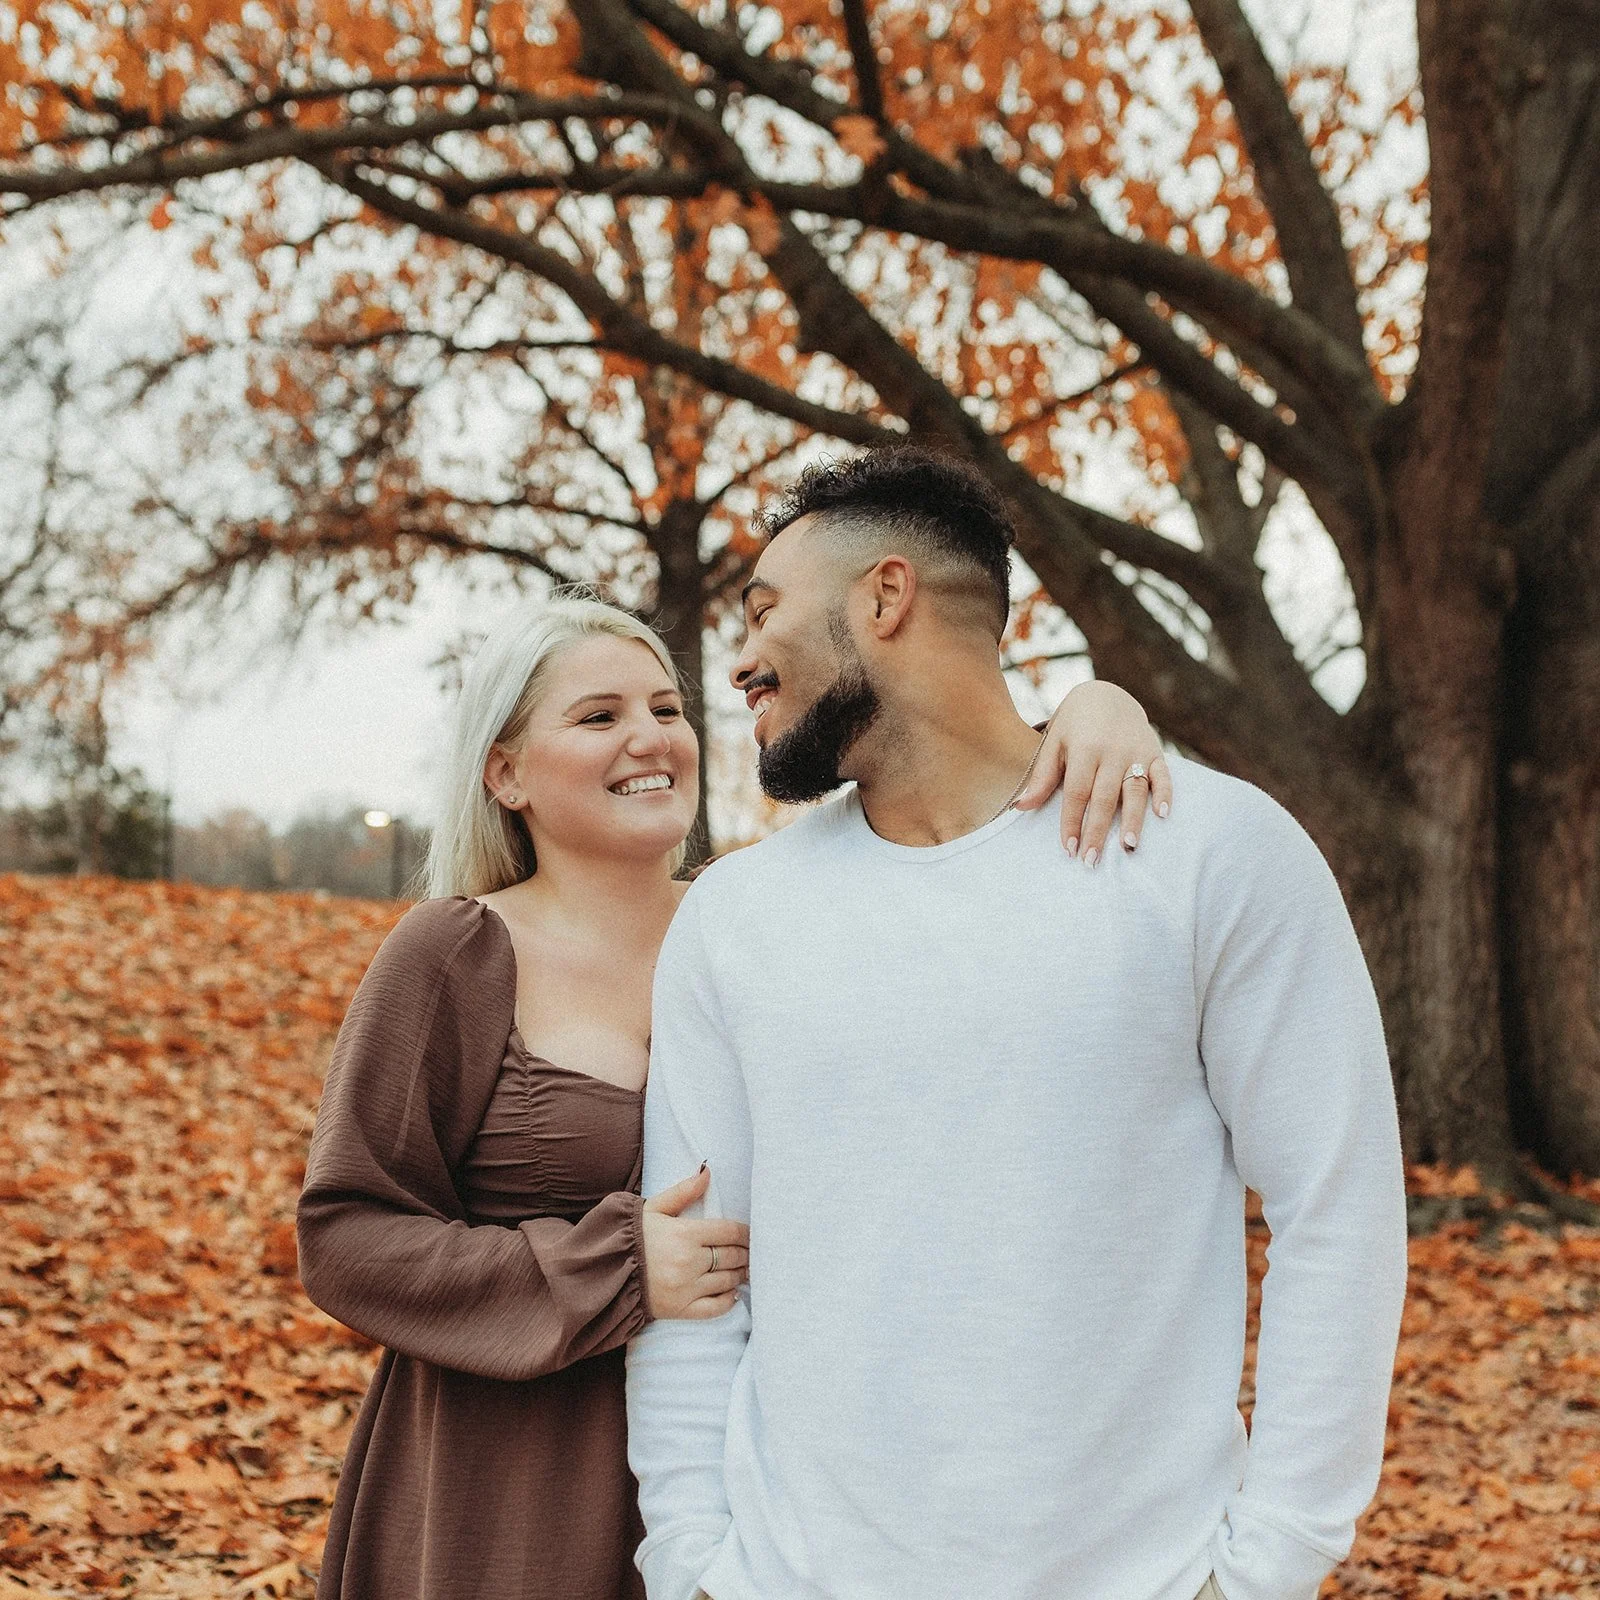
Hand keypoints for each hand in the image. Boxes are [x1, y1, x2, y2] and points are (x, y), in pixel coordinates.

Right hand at [642, 1164, 749, 1319]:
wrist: (605, 1272)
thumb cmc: (633, 1236)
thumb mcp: (654, 1208)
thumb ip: (683, 1191)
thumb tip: (707, 1172)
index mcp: (684, 1234)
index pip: (729, 1232)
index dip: (745, 1233)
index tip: (750, 1234)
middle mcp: (688, 1262)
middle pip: (732, 1256)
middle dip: (745, 1253)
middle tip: (751, 1252)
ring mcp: (685, 1289)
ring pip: (727, 1281)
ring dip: (740, 1274)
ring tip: (744, 1269)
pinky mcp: (680, 1310)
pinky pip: (714, 1309)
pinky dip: (728, 1301)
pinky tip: (732, 1293)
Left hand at [1012, 680, 1171, 862]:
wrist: (1106, 693)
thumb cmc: (1074, 726)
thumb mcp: (1054, 744)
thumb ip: (1042, 776)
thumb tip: (1020, 806)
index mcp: (1084, 749)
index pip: (1077, 793)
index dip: (1072, 822)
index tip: (1068, 849)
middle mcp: (1112, 751)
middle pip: (1105, 797)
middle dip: (1098, 831)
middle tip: (1091, 860)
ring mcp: (1135, 751)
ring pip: (1135, 790)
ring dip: (1133, 820)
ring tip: (1128, 847)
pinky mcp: (1155, 752)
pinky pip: (1163, 774)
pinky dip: (1164, 794)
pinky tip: (1162, 815)